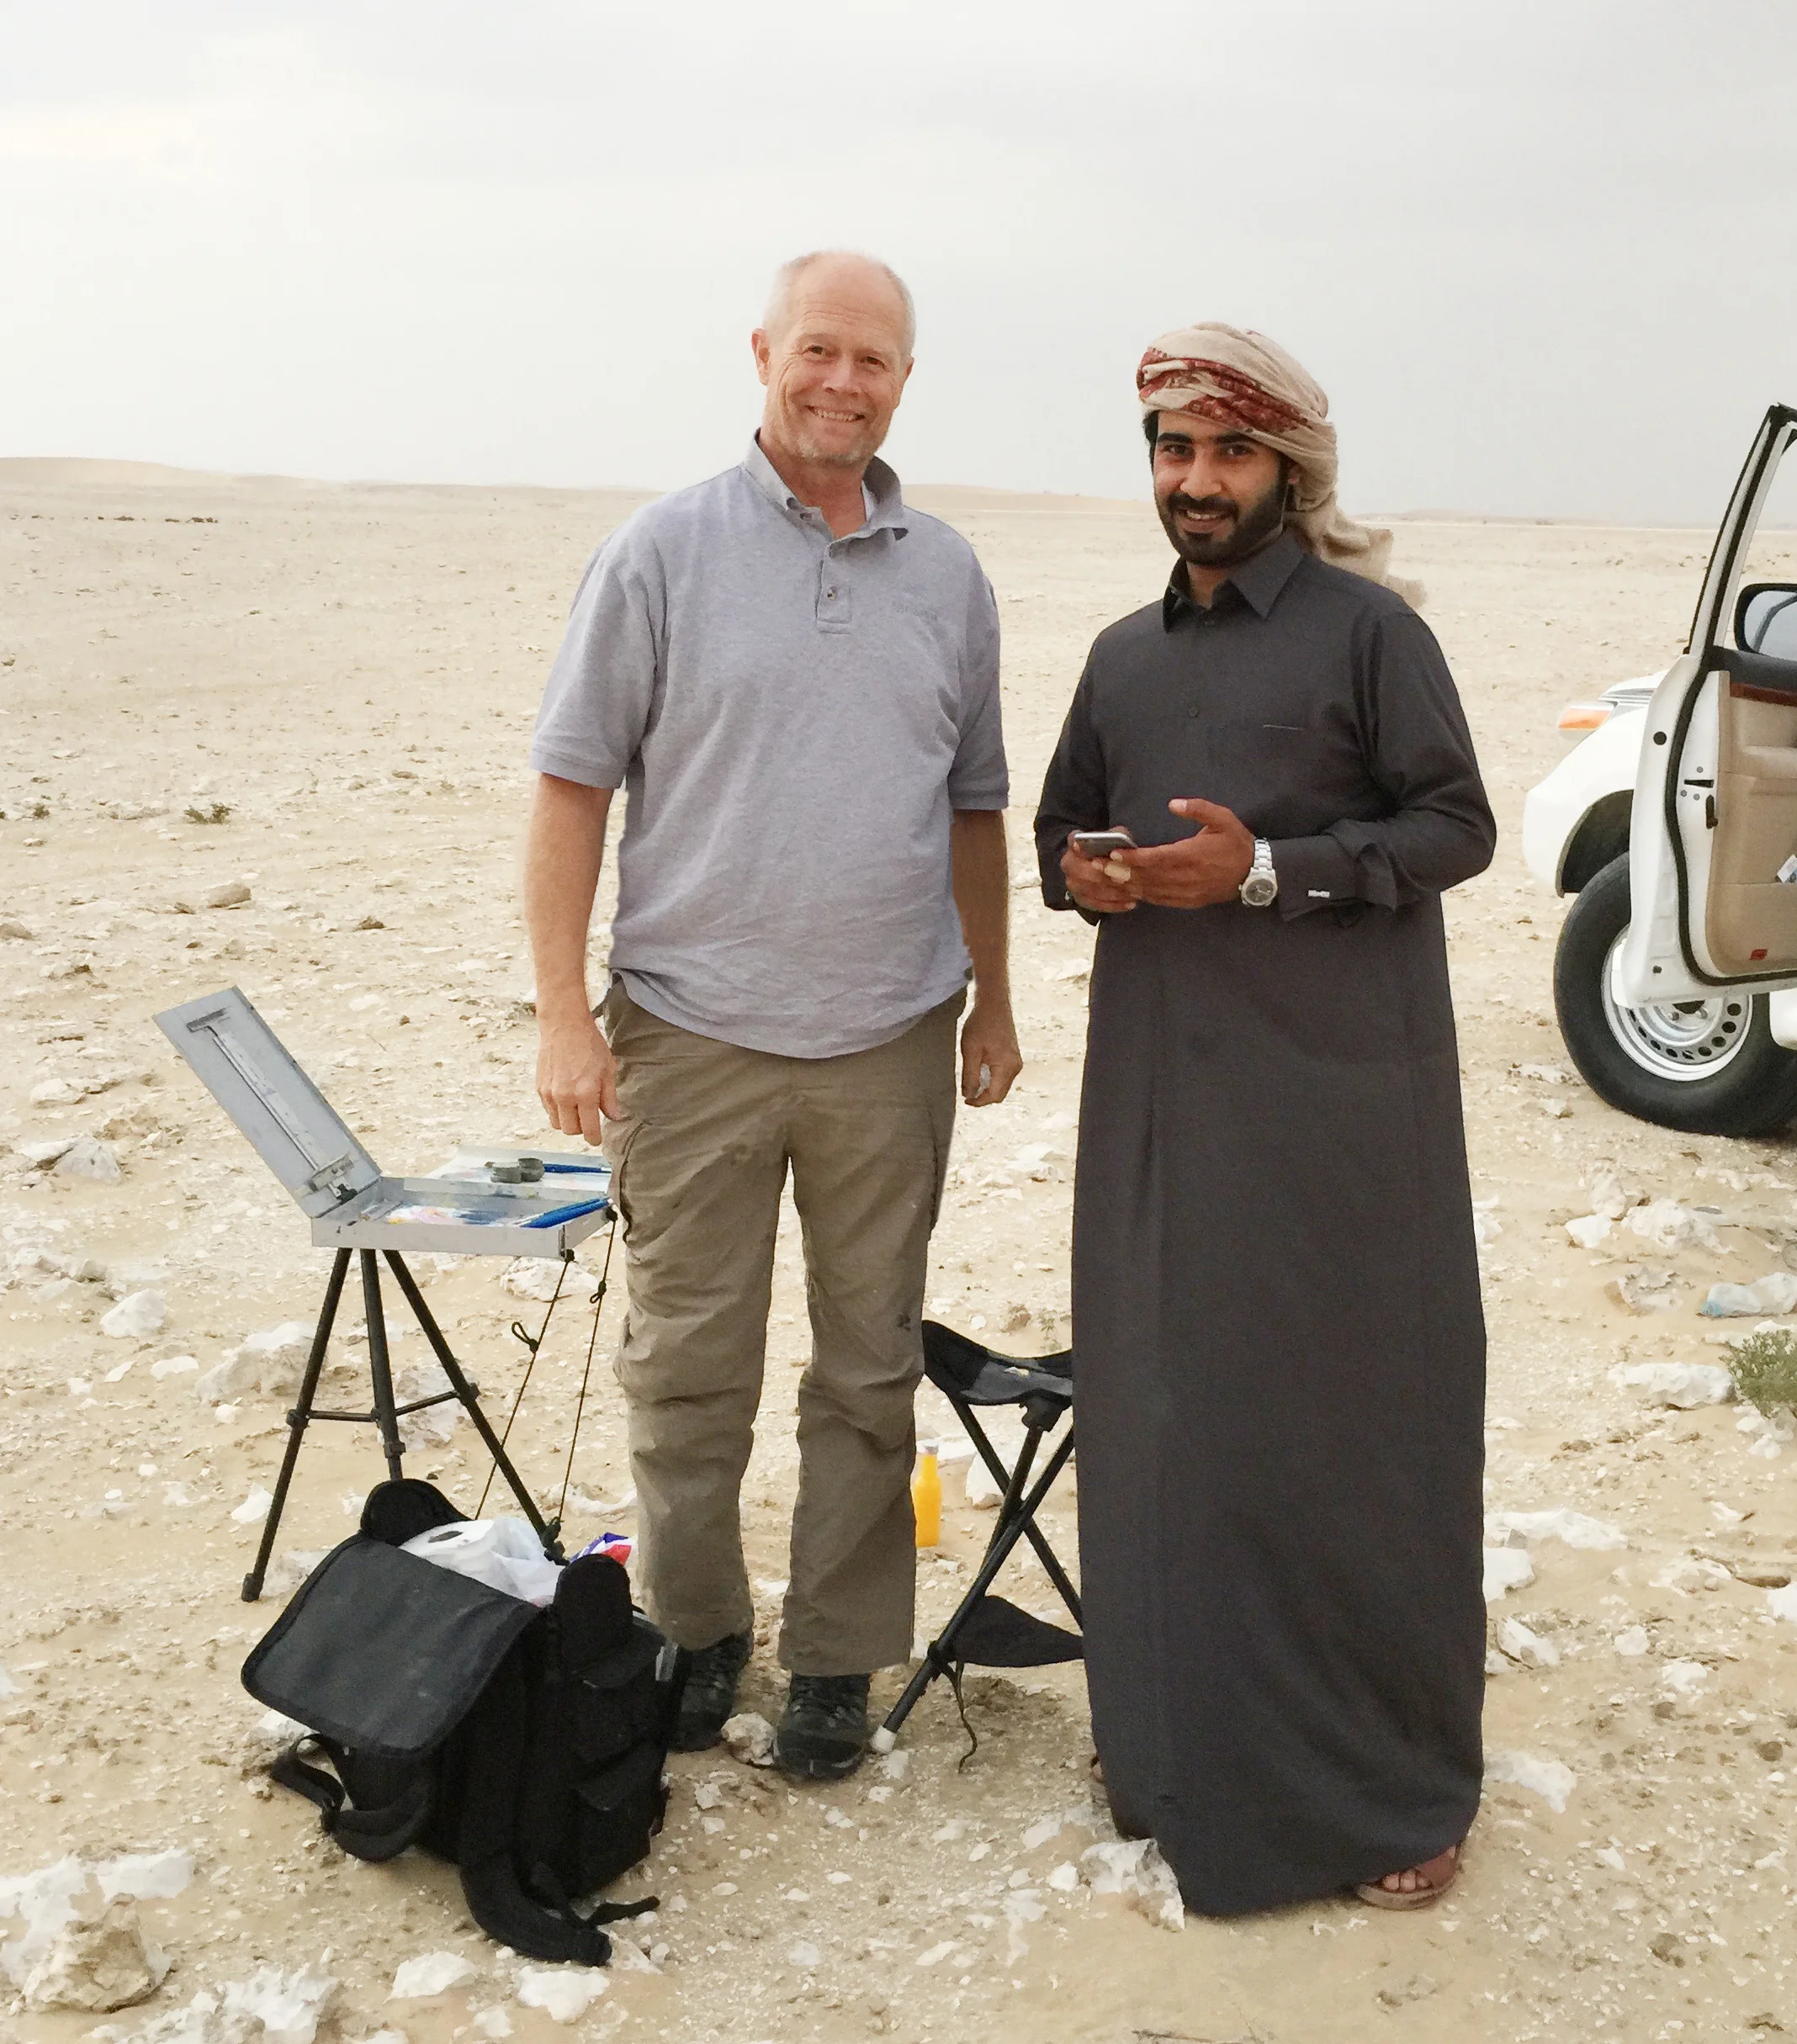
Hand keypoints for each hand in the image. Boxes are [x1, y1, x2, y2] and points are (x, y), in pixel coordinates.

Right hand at [535, 1010, 619, 1143]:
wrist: (564, 1026)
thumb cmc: (589, 1044)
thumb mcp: (608, 1070)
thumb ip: (609, 1097)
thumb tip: (614, 1116)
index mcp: (585, 1094)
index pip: (589, 1129)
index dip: (595, 1138)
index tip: (597, 1139)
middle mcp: (564, 1097)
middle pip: (571, 1131)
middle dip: (582, 1130)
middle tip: (589, 1120)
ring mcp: (550, 1093)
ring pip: (557, 1123)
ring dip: (568, 1122)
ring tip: (577, 1109)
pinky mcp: (540, 1088)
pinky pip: (548, 1110)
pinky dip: (558, 1111)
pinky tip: (566, 1098)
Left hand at [961, 996, 1022, 1105]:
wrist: (994, 1004)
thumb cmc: (981, 1024)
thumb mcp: (970, 1051)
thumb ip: (970, 1076)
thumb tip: (969, 1095)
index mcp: (1006, 1067)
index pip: (994, 1096)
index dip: (979, 1102)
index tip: (966, 1100)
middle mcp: (1015, 1067)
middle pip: (1000, 1093)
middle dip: (983, 1096)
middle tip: (967, 1093)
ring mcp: (1016, 1062)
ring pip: (1001, 1085)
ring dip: (987, 1087)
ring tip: (971, 1079)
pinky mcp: (1013, 1057)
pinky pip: (1003, 1076)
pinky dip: (991, 1078)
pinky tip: (979, 1070)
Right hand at [1061, 834, 1138, 914]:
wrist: (1098, 865)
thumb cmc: (1109, 850)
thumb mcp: (1114, 838)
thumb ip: (1118, 836)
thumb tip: (1122, 840)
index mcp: (1075, 843)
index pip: (1074, 842)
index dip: (1079, 846)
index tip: (1086, 849)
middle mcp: (1068, 863)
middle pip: (1082, 872)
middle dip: (1104, 877)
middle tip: (1124, 880)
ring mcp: (1072, 883)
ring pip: (1092, 890)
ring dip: (1113, 893)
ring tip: (1133, 893)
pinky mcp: (1080, 899)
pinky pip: (1097, 905)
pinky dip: (1114, 905)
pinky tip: (1130, 903)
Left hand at [1114, 799, 1254, 908]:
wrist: (1255, 873)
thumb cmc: (1236, 843)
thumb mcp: (1223, 818)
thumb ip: (1198, 809)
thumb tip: (1173, 803)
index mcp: (1193, 855)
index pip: (1157, 858)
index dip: (1133, 858)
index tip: (1113, 854)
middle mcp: (1187, 877)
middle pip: (1148, 877)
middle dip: (1121, 873)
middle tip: (1098, 868)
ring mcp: (1187, 892)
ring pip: (1152, 891)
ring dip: (1127, 886)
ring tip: (1106, 879)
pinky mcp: (1189, 901)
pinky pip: (1161, 900)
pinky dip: (1143, 896)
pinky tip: (1128, 890)